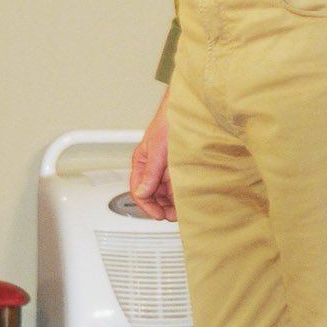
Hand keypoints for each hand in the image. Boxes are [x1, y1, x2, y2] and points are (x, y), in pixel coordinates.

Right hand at [130, 91, 176, 220]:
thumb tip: (143, 193)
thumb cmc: (169, 120)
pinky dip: (180, 194)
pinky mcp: (180, 166)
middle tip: (172, 216)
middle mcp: (153, 166)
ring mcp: (167, 167)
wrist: (188, 109)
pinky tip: (187, 199)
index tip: (158, 215)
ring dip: (171, 203)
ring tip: (181, 210)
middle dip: (160, 207)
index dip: (147, 206)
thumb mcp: (158, 149)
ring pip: (165, 192)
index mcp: (142, 162)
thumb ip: (150, 172)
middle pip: (152, 194)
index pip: (138, 191)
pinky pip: (177, 184)